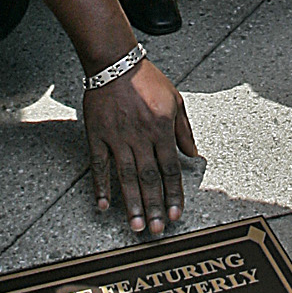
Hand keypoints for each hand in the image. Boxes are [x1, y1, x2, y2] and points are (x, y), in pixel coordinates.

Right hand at [84, 58, 199, 234]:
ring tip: (135, 225)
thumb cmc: (146, 79)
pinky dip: (101, 186)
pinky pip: (99, 165)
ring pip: (126, 177)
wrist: (114, 62)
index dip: (173, 194)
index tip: (175, 215)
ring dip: (131, 203)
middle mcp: (140, 136)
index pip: (170, 169)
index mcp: (161, 128)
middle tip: (155, 230)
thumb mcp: (175, 100)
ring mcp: (117, 137)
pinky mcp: (97, 135)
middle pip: (149, 178)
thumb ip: (184, 130)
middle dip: (154, 206)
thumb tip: (194, 155)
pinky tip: (104, 205)